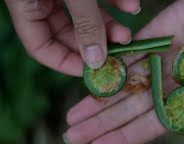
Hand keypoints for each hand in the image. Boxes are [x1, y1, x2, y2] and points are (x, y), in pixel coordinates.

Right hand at [4, 0, 139, 74]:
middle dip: (97, 43)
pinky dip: (116, 1)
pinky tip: (132, 4)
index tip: (94, 71)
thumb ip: (84, 22)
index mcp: (27, 6)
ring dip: (110, 25)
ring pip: (86, 16)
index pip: (42, 48)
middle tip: (119, 51)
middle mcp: (42, 1)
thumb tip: (96, 60)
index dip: (67, 64)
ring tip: (128, 33)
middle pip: (69, 35)